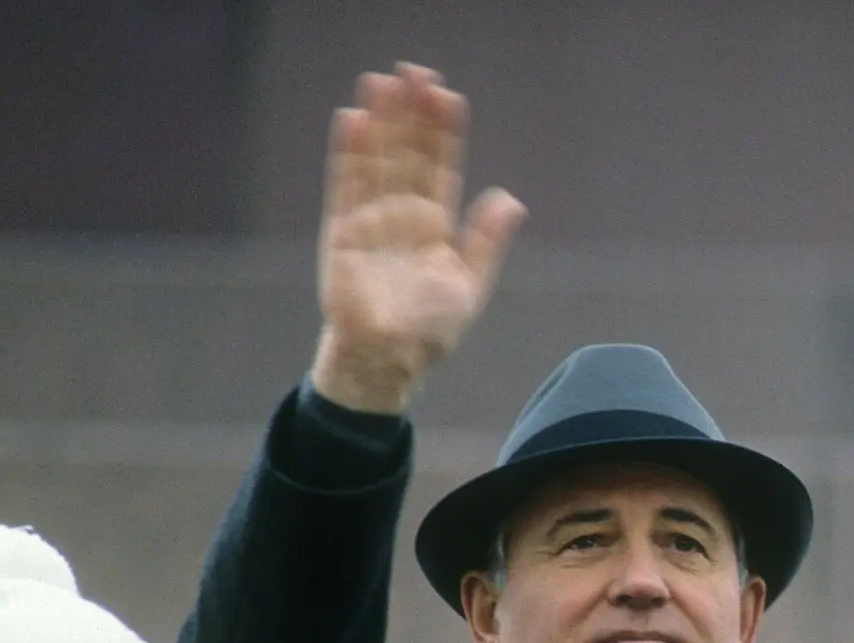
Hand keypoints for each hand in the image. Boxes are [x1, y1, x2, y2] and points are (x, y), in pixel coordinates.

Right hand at [310, 62, 526, 413]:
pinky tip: (354, 119)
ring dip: (380, 122)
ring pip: (377, 160)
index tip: (448, 96)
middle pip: (407, 154)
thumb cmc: (429, 329)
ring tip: (383, 81)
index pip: (441, 168)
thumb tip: (511, 199)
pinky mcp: (343, 231)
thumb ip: (487, 240)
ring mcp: (371, 219)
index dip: (443, 133)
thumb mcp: (469, 283)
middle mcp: (402, 215)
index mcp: (434, 225)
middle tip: (415, 72)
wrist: (388, 360)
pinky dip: (349, 153)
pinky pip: (345, 184)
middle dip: (411, 115)